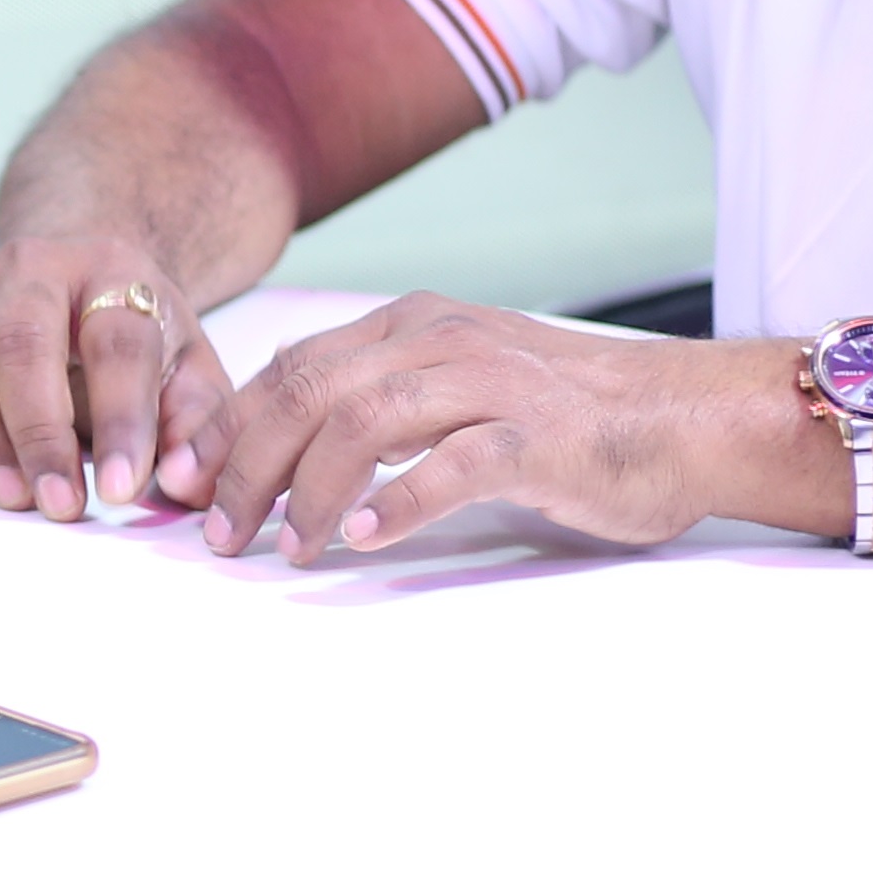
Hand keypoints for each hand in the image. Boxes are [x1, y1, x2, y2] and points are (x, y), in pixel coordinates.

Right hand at [0, 240, 232, 521]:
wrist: (78, 285)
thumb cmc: (136, 344)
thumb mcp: (188, 374)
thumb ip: (200, 430)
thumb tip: (186, 485)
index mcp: (113, 273)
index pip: (117, 344)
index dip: (120, 420)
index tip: (122, 491)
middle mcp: (34, 267)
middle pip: (21, 341)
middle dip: (36, 432)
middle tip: (56, 503)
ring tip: (7, 494)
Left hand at [194, 301, 771, 561]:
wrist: (684, 418)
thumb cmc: (563, 419)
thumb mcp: (454, 390)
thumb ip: (377, 407)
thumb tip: (279, 459)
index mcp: (411, 325)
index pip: (290, 367)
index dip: (228, 429)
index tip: (187, 488)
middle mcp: (441, 340)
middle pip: (307, 390)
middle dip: (247, 466)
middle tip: (218, 533)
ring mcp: (491, 383)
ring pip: (363, 421)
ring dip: (308, 490)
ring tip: (286, 546)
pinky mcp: (538, 436)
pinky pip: (452, 463)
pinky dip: (398, 501)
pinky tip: (365, 537)